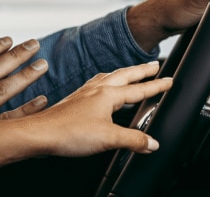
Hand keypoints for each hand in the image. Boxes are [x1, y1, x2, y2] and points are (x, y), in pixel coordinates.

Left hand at [0, 62, 172, 176]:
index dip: (156, 85)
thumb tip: (153, 143)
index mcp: (108, 94)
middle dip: (141, 70)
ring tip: (130, 73)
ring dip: (123, 74)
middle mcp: (96, 89)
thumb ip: (134, 140)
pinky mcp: (74, 101)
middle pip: (124, 75)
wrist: (40, 134)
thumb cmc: (69, 133)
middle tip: (154, 65)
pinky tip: (101, 90)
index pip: (139, 89)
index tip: (169, 80)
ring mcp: (83, 93)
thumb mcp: (110, 138)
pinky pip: (95, 85)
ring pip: (108, 77)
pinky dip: (105, 82)